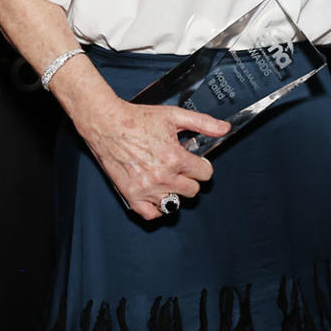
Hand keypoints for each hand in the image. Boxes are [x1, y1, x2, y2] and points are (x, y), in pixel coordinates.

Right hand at [79, 97, 229, 220]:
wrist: (107, 124)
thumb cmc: (137, 119)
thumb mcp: (174, 116)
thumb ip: (202, 123)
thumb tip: (223, 128)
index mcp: (174, 158)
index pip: (205, 174)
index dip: (202, 166)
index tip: (195, 162)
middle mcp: (162, 176)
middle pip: (193, 190)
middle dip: (190, 178)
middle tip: (180, 168)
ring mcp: (146, 188)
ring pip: (175, 203)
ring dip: (175, 191)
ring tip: (168, 178)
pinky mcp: (131, 195)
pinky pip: (152, 214)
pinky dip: (157, 208)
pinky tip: (157, 194)